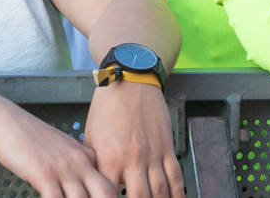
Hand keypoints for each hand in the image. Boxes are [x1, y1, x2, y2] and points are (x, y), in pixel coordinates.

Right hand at [0, 102, 113, 197]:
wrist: (5, 120)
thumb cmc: (29, 136)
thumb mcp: (62, 148)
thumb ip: (76, 167)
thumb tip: (83, 188)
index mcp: (87, 157)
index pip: (109, 187)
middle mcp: (80, 163)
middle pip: (105, 194)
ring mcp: (63, 168)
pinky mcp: (44, 174)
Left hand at [85, 81, 183, 197]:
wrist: (130, 82)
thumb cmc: (107, 107)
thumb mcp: (91, 135)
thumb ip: (95, 163)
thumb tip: (95, 183)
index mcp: (109, 158)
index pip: (108, 194)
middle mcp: (132, 160)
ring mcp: (152, 155)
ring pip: (160, 192)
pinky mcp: (167, 148)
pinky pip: (176, 177)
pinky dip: (177, 194)